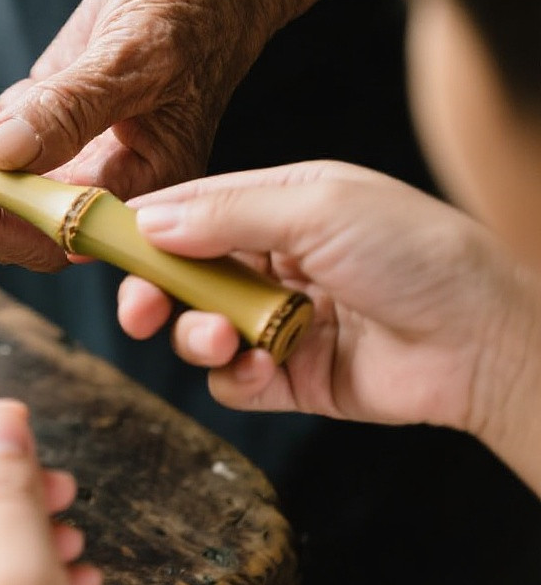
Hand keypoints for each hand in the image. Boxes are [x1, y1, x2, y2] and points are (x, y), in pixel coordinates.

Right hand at [116, 162, 538, 444]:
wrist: (487, 342)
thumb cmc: (415, 253)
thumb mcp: (316, 206)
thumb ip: (225, 213)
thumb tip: (147, 221)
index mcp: (280, 204)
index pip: (191, 208)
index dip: (142, 224)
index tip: (97, 239)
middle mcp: (275, 260)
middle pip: (182, 272)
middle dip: (153, 288)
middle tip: (138, 306)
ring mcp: (281, 320)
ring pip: (199, 327)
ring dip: (195, 333)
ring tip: (220, 338)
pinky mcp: (293, 376)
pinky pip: (233, 380)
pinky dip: (232, 376)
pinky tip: (257, 367)